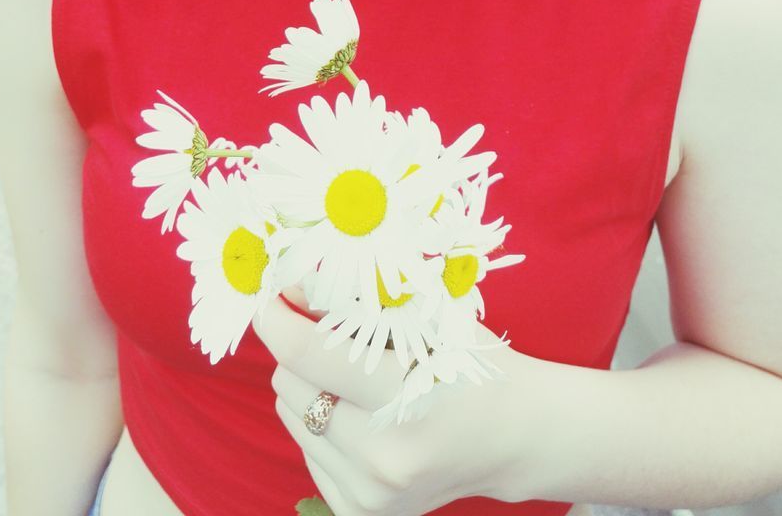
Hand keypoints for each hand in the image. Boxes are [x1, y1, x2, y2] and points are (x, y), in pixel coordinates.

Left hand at [252, 289, 530, 515]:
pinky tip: (366, 418)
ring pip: (291, 416)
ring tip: (360, 382)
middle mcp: (384, 456)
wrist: (511, 437)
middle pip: (289, 383)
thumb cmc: (469, 362)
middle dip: (300, 351)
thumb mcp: (427, 314)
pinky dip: (323, 425)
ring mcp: (371, 492)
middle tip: (332, 335)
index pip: (307, 353)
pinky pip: (306, 450)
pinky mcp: (360, 512)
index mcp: (407, 396)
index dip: (277, 319)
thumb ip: (356, 298)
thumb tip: (289, 288)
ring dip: (311, 388)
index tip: (269, 296)